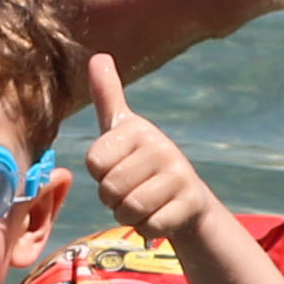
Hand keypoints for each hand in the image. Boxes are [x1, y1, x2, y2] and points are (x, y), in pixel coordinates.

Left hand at [78, 54, 226, 247]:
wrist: (185, 197)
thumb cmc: (141, 162)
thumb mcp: (121, 129)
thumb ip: (107, 96)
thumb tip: (98, 55)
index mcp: (137, 129)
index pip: (94, 163)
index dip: (100, 174)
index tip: (116, 166)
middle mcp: (161, 146)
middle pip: (109, 189)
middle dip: (113, 199)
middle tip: (130, 189)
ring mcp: (178, 175)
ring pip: (128, 210)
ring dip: (129, 215)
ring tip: (143, 202)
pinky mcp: (189, 203)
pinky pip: (149, 226)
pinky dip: (148, 228)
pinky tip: (159, 214)